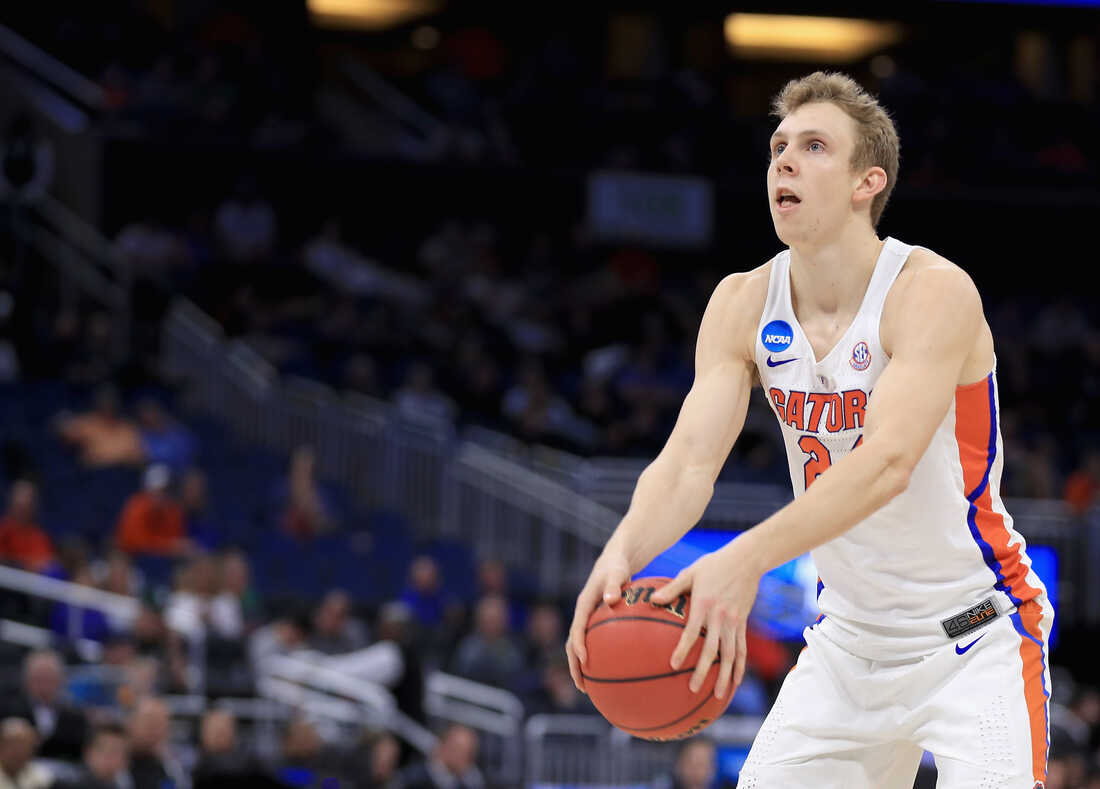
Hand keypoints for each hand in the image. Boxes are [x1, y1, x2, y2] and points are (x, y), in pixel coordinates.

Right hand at [565, 550, 632, 692]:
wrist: (613, 563)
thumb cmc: (617, 568)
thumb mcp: (616, 573)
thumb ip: (614, 585)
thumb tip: (611, 599)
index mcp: (584, 604)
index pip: (577, 627)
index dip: (578, 644)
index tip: (584, 660)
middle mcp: (582, 615)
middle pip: (572, 644)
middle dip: (574, 666)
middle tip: (582, 686)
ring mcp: (586, 620)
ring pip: (578, 647)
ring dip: (580, 667)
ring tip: (588, 688)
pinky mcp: (594, 624)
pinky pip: (592, 644)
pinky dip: (595, 659)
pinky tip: (608, 673)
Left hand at [650, 542, 761, 699]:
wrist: (746, 560)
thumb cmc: (713, 564)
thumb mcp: (690, 573)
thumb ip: (672, 588)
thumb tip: (652, 600)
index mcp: (704, 605)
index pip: (691, 632)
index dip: (683, 649)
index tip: (673, 665)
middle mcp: (720, 617)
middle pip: (712, 650)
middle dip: (703, 672)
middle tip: (692, 689)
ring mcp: (734, 622)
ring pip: (729, 655)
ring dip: (724, 676)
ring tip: (717, 696)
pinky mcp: (742, 623)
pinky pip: (741, 648)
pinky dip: (739, 666)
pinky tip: (735, 681)